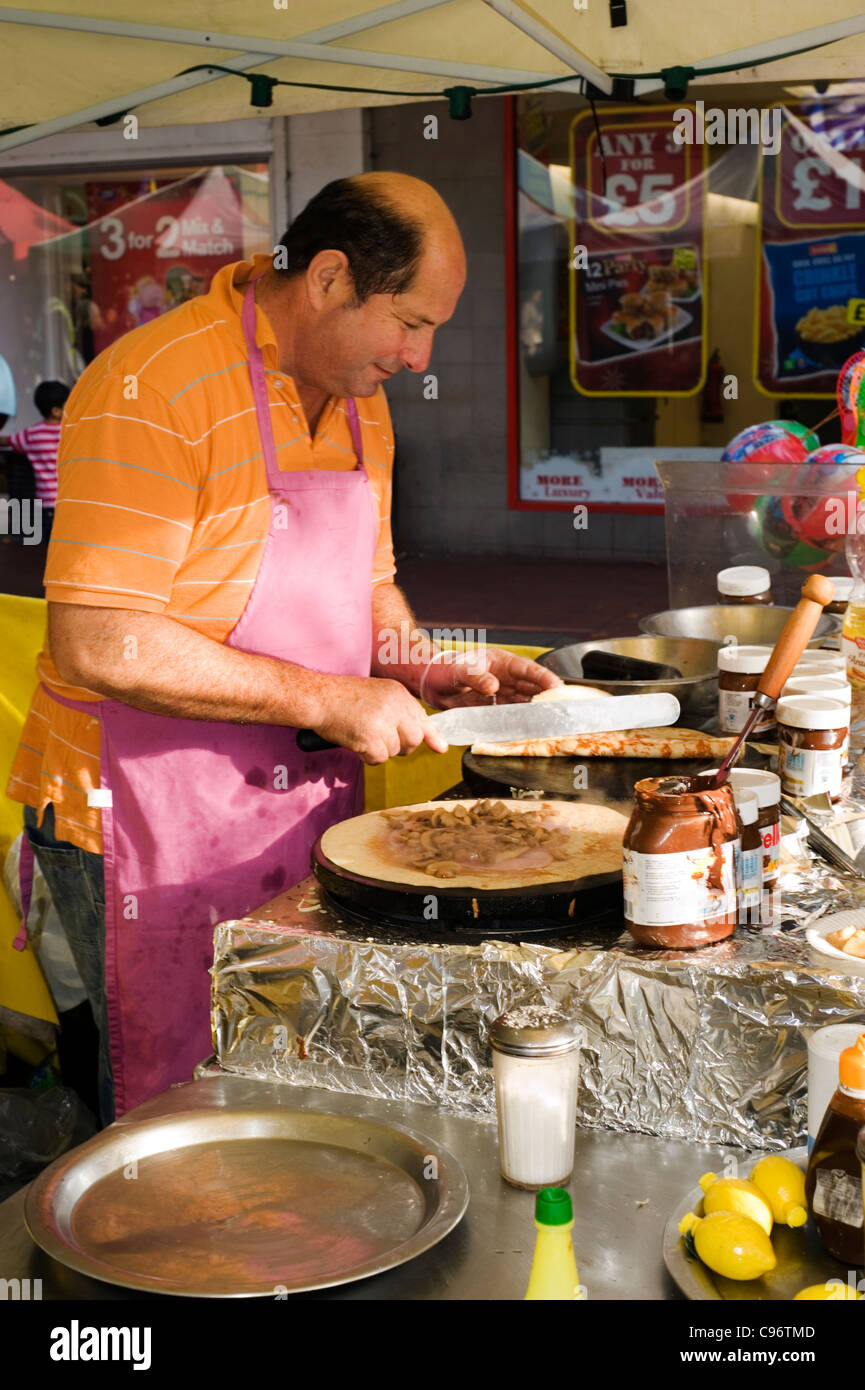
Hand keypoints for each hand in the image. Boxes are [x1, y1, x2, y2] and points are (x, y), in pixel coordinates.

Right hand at [313, 675, 447, 764]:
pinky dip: (368, 756)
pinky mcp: (370, 738)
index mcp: (398, 693)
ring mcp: (383, 722)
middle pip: (414, 739)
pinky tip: (356, 742)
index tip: (441, 747)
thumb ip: (401, 713)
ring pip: (396, 751)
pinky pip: (379, 758)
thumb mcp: (377, 696)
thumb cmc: (342, 698)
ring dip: (379, 750)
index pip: (423, 718)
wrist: (318, 697)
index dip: (432, 735)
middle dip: (401, 745)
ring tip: (362, 734)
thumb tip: (432, 740)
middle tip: (381, 739)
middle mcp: (395, 706)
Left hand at [418, 648, 561, 709]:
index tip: (557, 686)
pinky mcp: (496, 707)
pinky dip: (522, 720)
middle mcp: (506, 677)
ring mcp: (503, 693)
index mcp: (501, 662)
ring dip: (537, 711)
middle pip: (532, 687)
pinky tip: (531, 727)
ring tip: (551, 720)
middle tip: (562, 708)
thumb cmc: (446, 669)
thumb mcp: (459, 670)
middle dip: (547, 696)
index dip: (543, 677)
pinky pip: (513, 713)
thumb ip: (476, 677)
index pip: (527, 669)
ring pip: (525, 701)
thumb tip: (493, 687)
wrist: (432, 684)